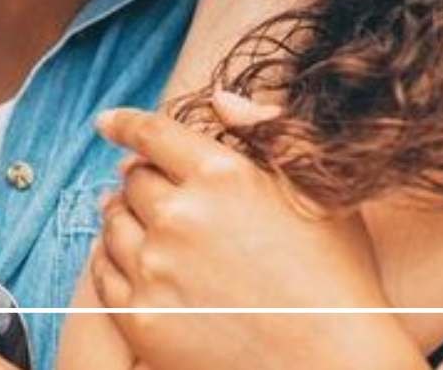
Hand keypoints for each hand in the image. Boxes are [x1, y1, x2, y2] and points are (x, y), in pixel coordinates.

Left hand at [89, 96, 427, 369]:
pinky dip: (110, 260)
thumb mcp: (317, 191)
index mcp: (222, 175)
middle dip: (137, 177)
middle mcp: (180, 216)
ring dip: (121, 216)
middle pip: (133, 180)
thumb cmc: (338, 277)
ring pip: (113, 224)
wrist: (335, 367)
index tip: (107, 123)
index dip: (124, 124)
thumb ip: (269, 132)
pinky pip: (104, 274)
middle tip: (143, 185)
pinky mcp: (143, 318)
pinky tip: (126, 260)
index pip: (152, 134)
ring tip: (133, 221)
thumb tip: (219, 99)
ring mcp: (156, 269)